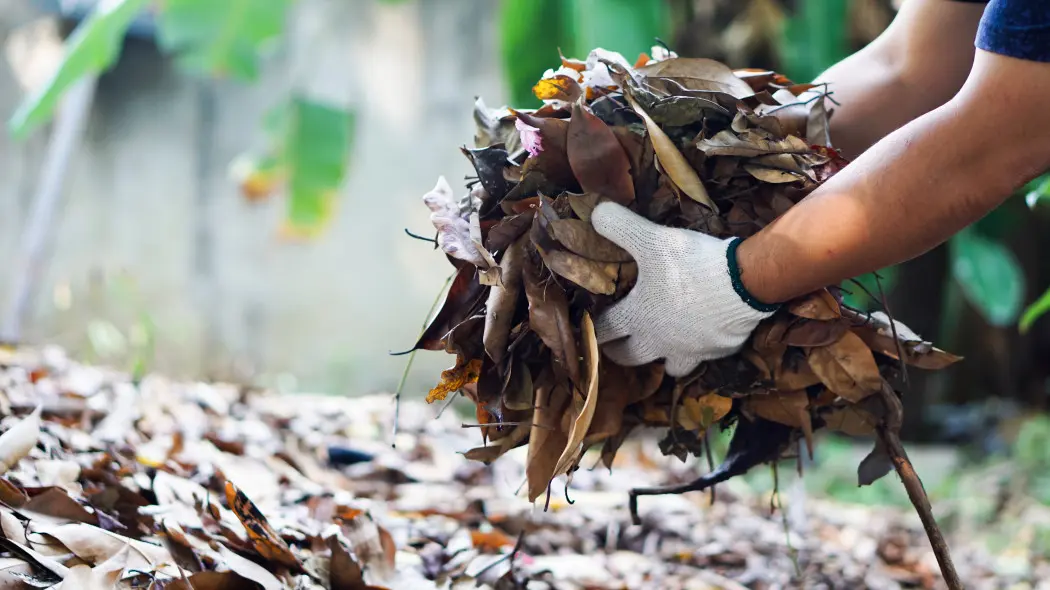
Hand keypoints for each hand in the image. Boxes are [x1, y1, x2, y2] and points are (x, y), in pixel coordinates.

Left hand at [590, 202, 777, 376]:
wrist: (743, 283)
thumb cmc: (691, 264)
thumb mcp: (651, 238)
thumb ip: (619, 226)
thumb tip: (594, 212)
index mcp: (636, 318)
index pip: (603, 331)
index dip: (594, 327)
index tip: (592, 324)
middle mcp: (657, 342)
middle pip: (629, 357)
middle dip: (619, 351)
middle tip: (618, 342)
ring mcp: (688, 351)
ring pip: (668, 367)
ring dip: (660, 359)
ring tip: (660, 346)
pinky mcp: (716, 352)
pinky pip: (702, 358)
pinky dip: (698, 351)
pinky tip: (701, 336)